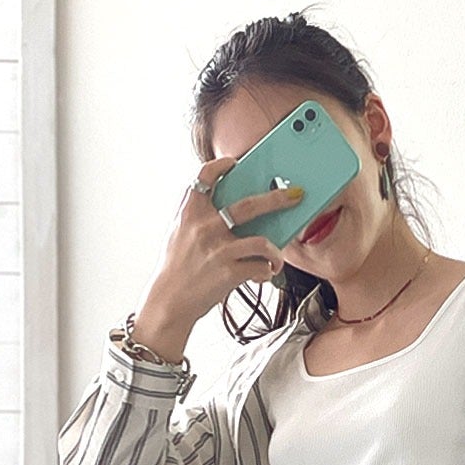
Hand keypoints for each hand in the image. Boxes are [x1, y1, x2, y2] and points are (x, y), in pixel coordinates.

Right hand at [146, 155, 305, 327]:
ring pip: (262, 241)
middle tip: (295, 196)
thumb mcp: (181, 234)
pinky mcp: (229, 272)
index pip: (205, 176)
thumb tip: (232, 210)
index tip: (235, 163)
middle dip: (277, 199)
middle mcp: (205, 226)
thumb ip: (200, 218)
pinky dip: (266, 271)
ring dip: (275, 251)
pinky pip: (259, 267)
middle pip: (249, 205)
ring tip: (277, 257)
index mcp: (190, 212)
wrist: (169, 301)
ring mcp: (219, 249)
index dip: (222, 165)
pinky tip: (264, 273)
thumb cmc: (177, 268)